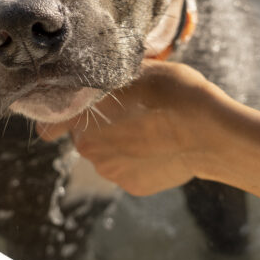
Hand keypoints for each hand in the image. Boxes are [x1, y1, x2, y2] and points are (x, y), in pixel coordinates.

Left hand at [36, 61, 225, 195]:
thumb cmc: (174, 95)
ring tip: (150, 129)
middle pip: (85, 136)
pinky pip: (129, 170)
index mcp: (83, 120)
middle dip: (101, 125)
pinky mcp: (134, 187)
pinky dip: (139, 161)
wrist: (209, 134)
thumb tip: (101, 72)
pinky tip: (161, 147)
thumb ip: (110, 76)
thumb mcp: (138, 72)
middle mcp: (89, 151)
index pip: (50, 124)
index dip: (58, 117)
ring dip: (120, 144)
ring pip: (108, 154)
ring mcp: (112, 173)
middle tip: (130, 110)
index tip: (70, 112)